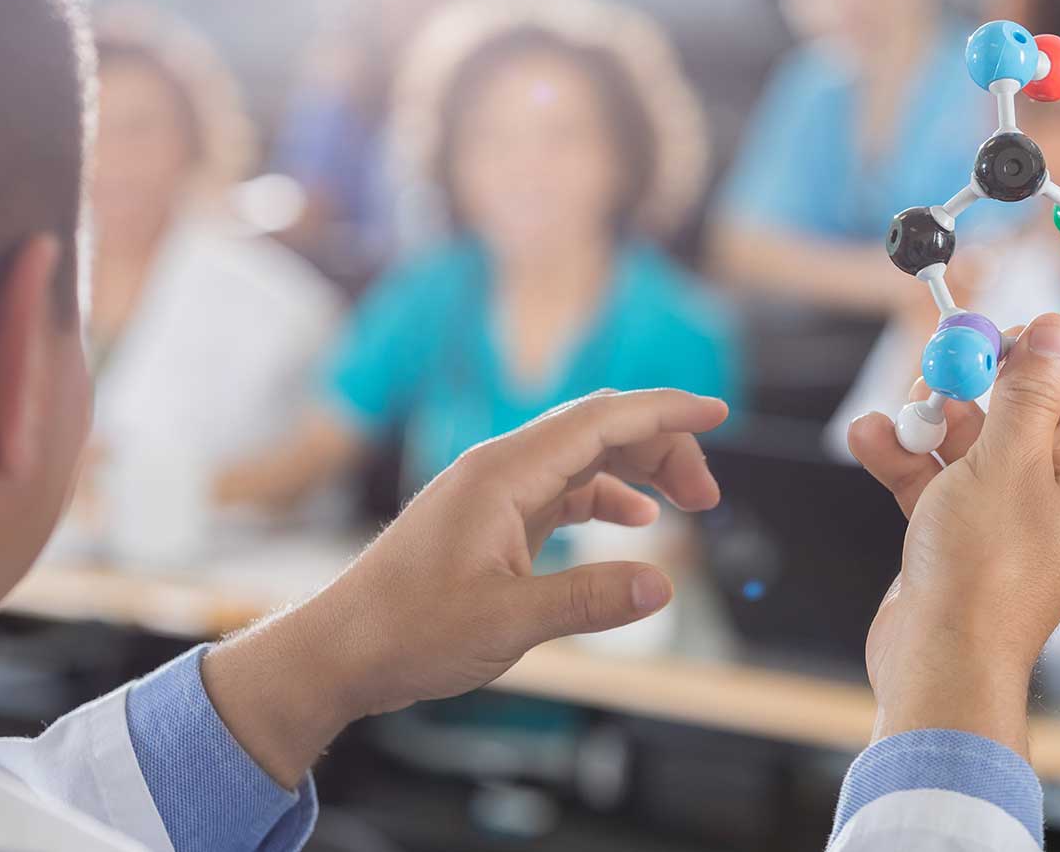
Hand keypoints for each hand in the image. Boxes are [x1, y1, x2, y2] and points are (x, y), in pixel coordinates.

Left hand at [201, 389, 728, 786]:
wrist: (340, 651)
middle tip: (709, 495)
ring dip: (639, 471)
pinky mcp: (491, 519)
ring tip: (687, 505)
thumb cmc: (406, 631)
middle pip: (598, 431)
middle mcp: (499, 470)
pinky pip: (563, 490)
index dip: (665, 411)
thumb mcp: (507, 622)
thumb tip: (661, 585)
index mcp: (503, 474)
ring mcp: (494, 492)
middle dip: (663, 447)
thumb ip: (588, 600)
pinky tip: (635, 521)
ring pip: (583, 458)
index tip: (719, 409)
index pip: (601, 420)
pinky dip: (606, 497)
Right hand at [846, 288, 1059, 754]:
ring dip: (936, 411)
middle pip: (1040, 396)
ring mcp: (1013, 504)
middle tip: (961, 344)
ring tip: (907, 411)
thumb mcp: (1007, 464)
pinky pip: (941, 467)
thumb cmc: (985, 573)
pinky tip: (871, 439)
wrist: (935, 660)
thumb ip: (1028, 389)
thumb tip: (1058, 328)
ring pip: (980, 426)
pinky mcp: (964, 522)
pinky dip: (907, 452)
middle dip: (991, 367)